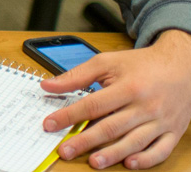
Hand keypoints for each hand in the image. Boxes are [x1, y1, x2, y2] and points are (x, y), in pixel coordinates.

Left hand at [41, 29, 190, 168]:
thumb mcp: (107, 62)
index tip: (50, 124)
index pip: (93, 105)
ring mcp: (161, 121)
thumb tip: (47, 86)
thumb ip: (76, 75)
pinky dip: (146, 160)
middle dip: (86, 141)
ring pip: (135, 142)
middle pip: (112, 127)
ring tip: (93, 162)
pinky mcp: (174, 131)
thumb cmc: (141, 65)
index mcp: (128, 87)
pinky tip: (129, 163)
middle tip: (65, 150)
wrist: (181, 66)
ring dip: (113, 154)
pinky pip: (161, 150)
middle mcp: (146, 106)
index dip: (69, 116)